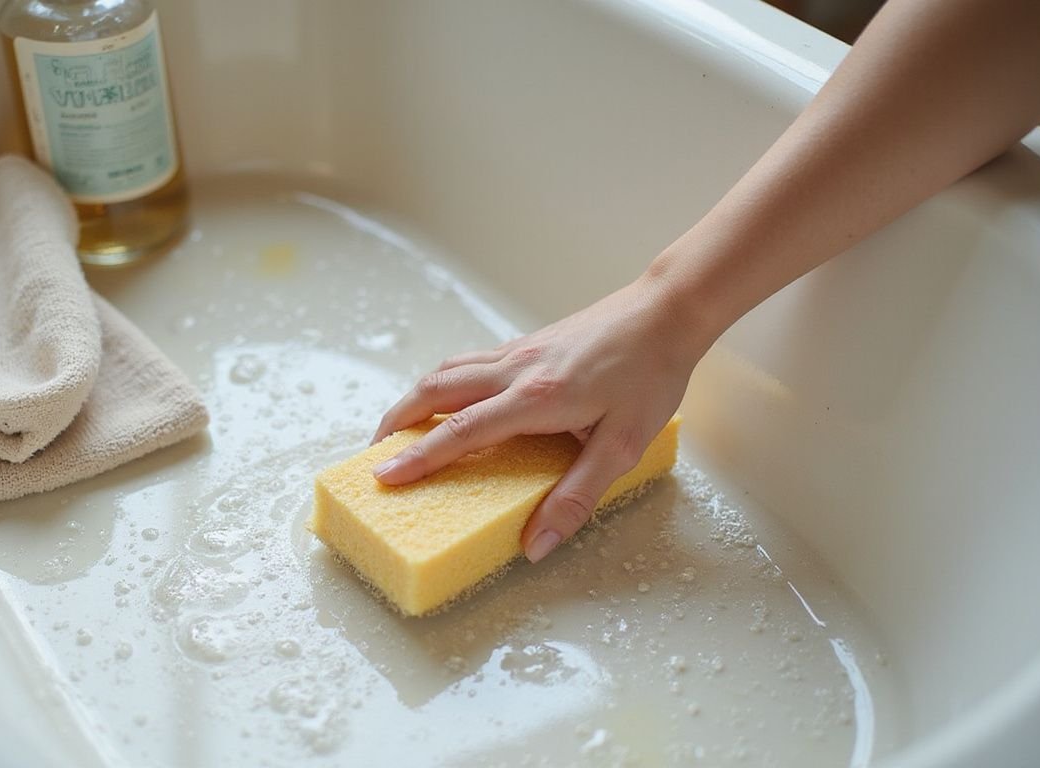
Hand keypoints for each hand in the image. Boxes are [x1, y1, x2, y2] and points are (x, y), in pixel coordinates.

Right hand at [371, 275, 706, 562]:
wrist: (665, 313)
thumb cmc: (650, 374)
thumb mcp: (623, 446)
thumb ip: (577, 495)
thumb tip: (538, 543)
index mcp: (535, 398)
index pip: (461, 431)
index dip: (419, 458)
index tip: (384, 478)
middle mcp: (514, 370)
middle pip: (434, 391)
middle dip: (396, 423)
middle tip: (374, 456)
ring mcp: (517, 352)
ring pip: (446, 371)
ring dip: (414, 400)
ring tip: (397, 430)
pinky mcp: (525, 344)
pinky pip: (468, 362)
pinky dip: (442, 382)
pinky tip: (447, 399)